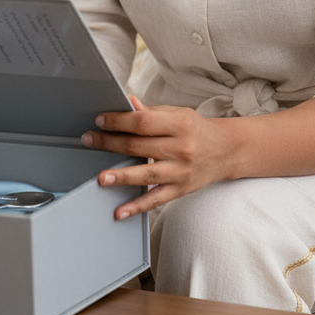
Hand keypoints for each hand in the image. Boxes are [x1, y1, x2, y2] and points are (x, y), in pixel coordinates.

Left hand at [80, 96, 238, 220]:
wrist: (225, 151)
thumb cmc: (196, 129)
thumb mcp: (177, 114)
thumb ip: (151, 112)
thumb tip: (128, 103)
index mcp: (179, 124)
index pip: (143, 122)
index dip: (119, 121)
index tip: (100, 120)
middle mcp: (181, 148)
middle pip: (140, 146)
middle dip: (110, 143)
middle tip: (89, 140)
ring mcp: (181, 171)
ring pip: (147, 174)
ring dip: (121, 176)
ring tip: (101, 178)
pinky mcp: (181, 190)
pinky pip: (156, 200)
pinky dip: (137, 207)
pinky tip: (120, 211)